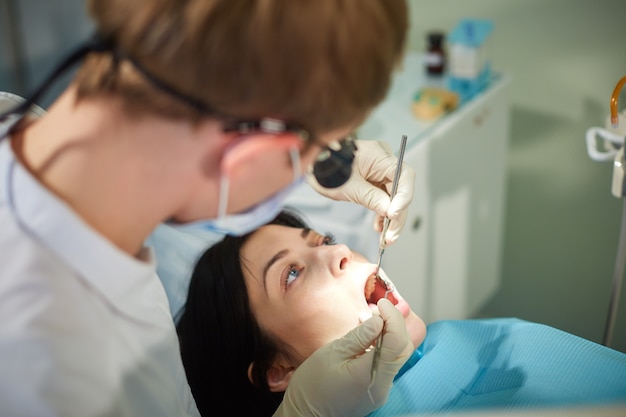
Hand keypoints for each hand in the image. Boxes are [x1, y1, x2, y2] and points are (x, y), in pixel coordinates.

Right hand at [272, 299, 413, 416]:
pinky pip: (388, 365)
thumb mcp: (331, 353)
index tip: (381, 303)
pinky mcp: (377, 391)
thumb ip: (358, 337)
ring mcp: (381, 390)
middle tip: (378, 309)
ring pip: (398, 357)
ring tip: (372, 320)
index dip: (392, 317)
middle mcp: (382, 386)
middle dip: (395, 324)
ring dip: (390, 335)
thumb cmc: (312, 386)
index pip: (396, 341)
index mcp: (370, 375)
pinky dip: (384, 347)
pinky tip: (370, 337)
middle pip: (403, 349)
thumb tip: (379, 321)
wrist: (305, 415)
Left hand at [307, 140, 414, 245]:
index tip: (393, 214)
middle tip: (391, 235)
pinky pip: (384, 199)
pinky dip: (382, 214)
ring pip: (394, 198)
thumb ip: (371, 197)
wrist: (314, 164)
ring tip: (386, 237)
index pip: (404, 175)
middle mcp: (384, 163)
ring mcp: (380, 173)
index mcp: (380, 155)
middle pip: (401, 190)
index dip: (403, 197)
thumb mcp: (347, 186)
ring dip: (391, 219)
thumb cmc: (326, 168)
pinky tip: (379, 227)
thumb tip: (389, 211)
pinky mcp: (374, 182)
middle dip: (397, 215)